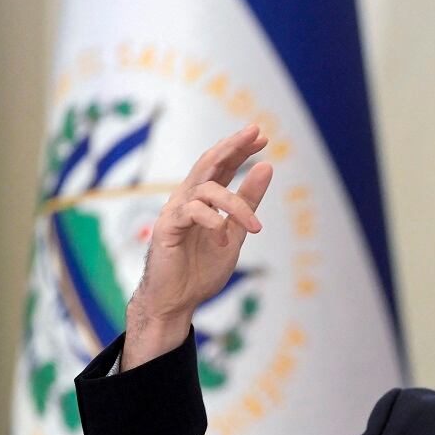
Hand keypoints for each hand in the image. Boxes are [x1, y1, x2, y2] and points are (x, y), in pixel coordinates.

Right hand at [122, 125, 272, 370]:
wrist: (177, 301)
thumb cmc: (201, 268)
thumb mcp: (235, 234)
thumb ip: (248, 203)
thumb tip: (266, 168)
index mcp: (204, 199)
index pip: (222, 165)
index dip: (240, 149)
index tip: (262, 135)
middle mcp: (187, 198)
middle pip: (210, 163)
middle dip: (233, 147)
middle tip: (255, 133)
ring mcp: (176, 211)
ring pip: (207, 189)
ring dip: (236, 205)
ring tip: (256, 230)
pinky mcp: (167, 228)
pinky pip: (192, 213)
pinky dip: (213, 222)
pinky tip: (224, 238)